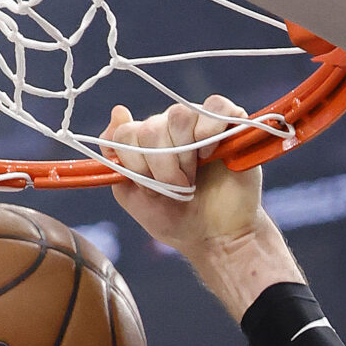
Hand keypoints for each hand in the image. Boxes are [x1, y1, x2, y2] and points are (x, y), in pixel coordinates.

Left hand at [100, 96, 300, 315]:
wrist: (216, 238)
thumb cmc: (177, 220)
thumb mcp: (133, 197)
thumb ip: (116, 160)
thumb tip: (118, 111)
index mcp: (146, 142)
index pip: (126, 133)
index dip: (136, 164)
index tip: (150, 188)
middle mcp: (170, 126)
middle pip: (151, 127)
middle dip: (162, 167)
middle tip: (178, 187)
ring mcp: (199, 122)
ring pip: (179, 115)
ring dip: (184, 154)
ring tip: (194, 176)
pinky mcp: (229, 122)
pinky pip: (216, 107)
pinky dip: (211, 131)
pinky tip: (211, 155)